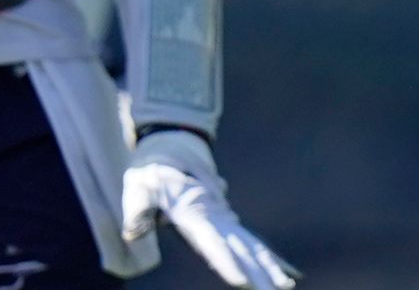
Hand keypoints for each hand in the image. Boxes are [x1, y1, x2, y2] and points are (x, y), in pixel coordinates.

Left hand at [122, 130, 298, 288]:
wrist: (173, 144)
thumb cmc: (152, 169)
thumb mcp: (138, 185)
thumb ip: (137, 209)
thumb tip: (131, 233)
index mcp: (195, 211)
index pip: (214, 242)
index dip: (227, 262)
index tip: (242, 281)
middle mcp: (216, 216)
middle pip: (242, 248)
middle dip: (261, 270)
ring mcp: (224, 217)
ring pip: (252, 245)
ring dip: (270, 265)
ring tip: (287, 286)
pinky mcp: (225, 220)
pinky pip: (250, 241)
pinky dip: (267, 256)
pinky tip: (284, 272)